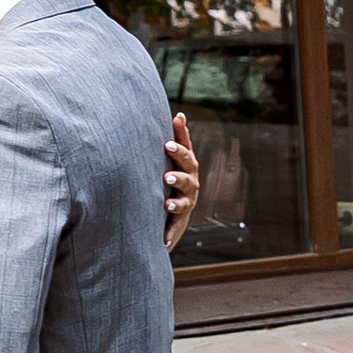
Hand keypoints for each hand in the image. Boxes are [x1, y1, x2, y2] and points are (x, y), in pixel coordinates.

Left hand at [162, 112, 200, 252]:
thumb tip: (166, 114)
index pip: (185, 146)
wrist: (168, 219)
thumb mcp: (162, 164)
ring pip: (185, 198)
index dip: (182, 132)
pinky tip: (163, 238)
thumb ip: (162, 143)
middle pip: (188, 168)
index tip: (177, 118)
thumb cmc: (163, 183)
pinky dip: (170, 232)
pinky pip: (176, 226)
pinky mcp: (180, 220)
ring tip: (167, 202)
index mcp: (185, 166)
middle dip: (179, 158)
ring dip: (176, 200)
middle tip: (168, 148)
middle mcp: (190, 182)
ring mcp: (187, 201)